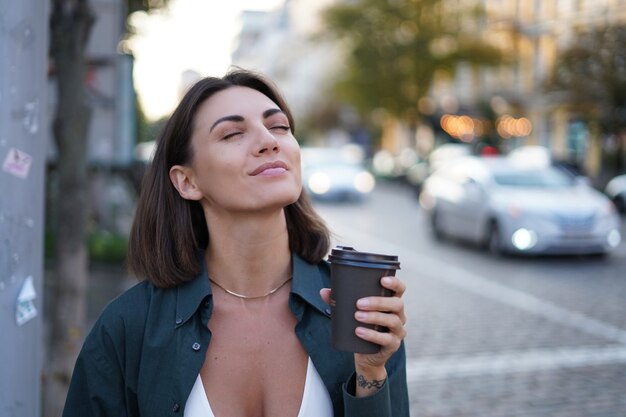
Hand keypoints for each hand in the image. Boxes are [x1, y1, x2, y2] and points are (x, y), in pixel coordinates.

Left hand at [320, 275, 406, 395]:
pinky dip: (372, 335)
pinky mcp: (393, 345)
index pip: (400, 289)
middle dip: (378, 302)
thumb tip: (324, 292)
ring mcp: (398, 331)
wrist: (366, 356)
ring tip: (357, 316)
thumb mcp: (351, 313)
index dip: (394, 282)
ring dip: (374, 317)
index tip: (382, 279)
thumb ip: (339, 301)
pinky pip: (386, 339)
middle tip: (359, 303)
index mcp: (391, 303)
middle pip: (397, 304)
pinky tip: (359, 332)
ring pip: (392, 320)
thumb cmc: (361, 327)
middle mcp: (399, 315)